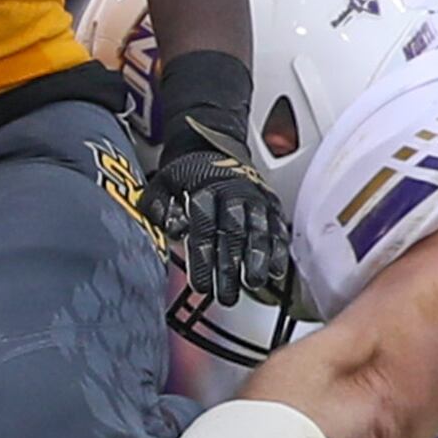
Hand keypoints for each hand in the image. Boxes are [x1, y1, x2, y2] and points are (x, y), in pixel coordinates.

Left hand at [138, 51, 296, 326]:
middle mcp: (232, 194)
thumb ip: (158, 207)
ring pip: (259, 231)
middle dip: (230, 268)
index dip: (202, 259)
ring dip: (257, 260)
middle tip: (226, 296)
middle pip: (232, 234)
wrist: (213, 142)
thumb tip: (169, 229)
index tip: (200, 285)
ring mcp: (255, 198)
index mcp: (205, 189)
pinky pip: (278, 228)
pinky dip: (279, 250)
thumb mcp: (163, 182)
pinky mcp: (271, 203)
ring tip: (254, 283)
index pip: (204, 228)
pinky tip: (277, 270)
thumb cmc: (187, 171)